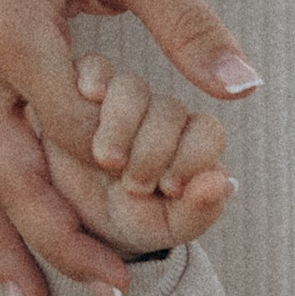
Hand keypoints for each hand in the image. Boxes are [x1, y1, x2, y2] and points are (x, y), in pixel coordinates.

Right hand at [0, 0, 259, 295]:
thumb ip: (187, 21)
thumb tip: (243, 89)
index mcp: (13, 28)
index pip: (66, 126)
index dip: (116, 168)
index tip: (162, 202)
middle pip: (4, 175)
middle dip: (55, 241)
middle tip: (114, 293)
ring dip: (4, 244)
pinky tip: (15, 258)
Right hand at [36, 58, 235, 258]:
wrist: (69, 220)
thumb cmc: (125, 221)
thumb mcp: (162, 229)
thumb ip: (198, 210)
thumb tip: (224, 182)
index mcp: (188, 143)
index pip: (208, 131)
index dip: (193, 158)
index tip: (170, 189)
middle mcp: (159, 115)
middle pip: (169, 110)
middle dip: (153, 151)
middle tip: (133, 185)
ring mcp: (121, 98)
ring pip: (132, 88)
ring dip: (121, 125)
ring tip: (106, 160)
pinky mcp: (82, 87)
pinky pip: (94, 66)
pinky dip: (94, 78)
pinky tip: (89, 98)